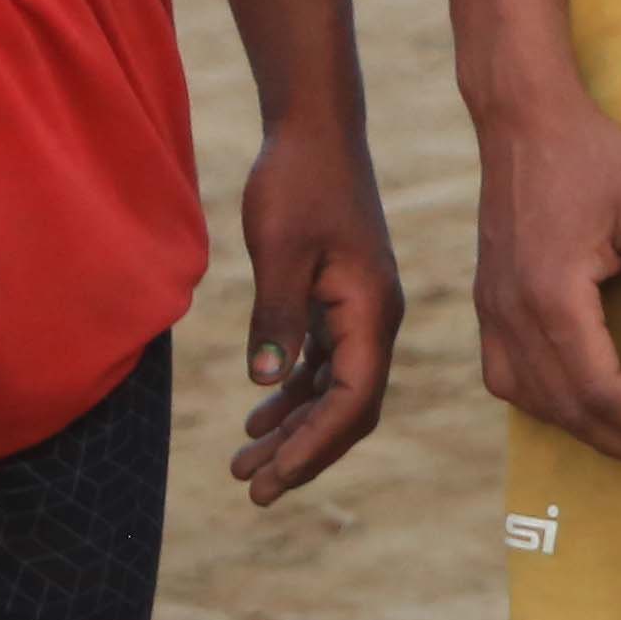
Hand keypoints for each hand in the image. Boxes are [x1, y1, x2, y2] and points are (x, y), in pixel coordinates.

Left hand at [228, 123, 404, 503]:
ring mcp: (360, 309)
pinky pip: (323, 364)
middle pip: (348, 407)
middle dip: (303, 453)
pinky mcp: (340, 298)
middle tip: (252, 491)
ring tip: (244, 466)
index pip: (352, 400)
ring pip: (334, 390)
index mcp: (371, 310)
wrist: (315, 128)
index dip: (314, 446)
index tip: (272, 480)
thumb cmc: (299, 181)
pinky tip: (260, 417)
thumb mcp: (281, 249)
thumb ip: (277, 317)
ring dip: (294, 430)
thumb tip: (268, 384)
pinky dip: (294, 394)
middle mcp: (375, 318)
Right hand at [471, 94, 620, 472]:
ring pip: (534, 401)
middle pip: (568, 407)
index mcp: (552, 296)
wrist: (524, 121)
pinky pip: (507, 379)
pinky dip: (546, 407)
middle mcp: (512, 315)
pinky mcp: (487, 304)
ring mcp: (492, 312)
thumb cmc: (593, 159)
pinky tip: (579, 411)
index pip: (599, 388)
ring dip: (587, 432)